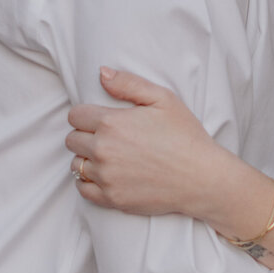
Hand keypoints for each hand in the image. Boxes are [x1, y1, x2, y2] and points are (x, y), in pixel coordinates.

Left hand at [66, 68, 240, 220]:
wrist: (201, 178)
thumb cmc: (185, 136)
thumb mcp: (163, 99)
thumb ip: (128, 84)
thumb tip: (101, 73)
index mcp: (111, 123)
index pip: (75, 116)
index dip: (86, 115)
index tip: (100, 119)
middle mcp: (103, 150)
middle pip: (72, 140)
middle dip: (85, 135)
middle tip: (107, 137)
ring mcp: (106, 177)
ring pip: (75, 165)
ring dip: (87, 158)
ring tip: (108, 156)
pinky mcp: (111, 199)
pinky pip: (83, 189)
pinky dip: (89, 182)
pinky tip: (106, 175)